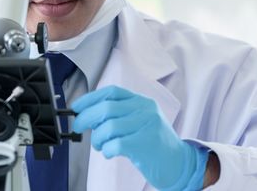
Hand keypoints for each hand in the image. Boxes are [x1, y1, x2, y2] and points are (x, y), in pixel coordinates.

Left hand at [72, 86, 208, 189]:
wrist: (179, 164)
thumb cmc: (155, 144)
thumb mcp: (140, 121)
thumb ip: (119, 115)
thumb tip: (89, 115)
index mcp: (142, 101)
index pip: (111, 92)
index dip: (90, 98)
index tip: (76, 107)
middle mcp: (145, 110)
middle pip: (106, 108)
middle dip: (86, 118)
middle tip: (78, 128)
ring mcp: (147, 125)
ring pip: (109, 127)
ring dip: (97, 138)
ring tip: (100, 146)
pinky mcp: (146, 144)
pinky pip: (116, 144)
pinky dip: (107, 150)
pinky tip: (110, 153)